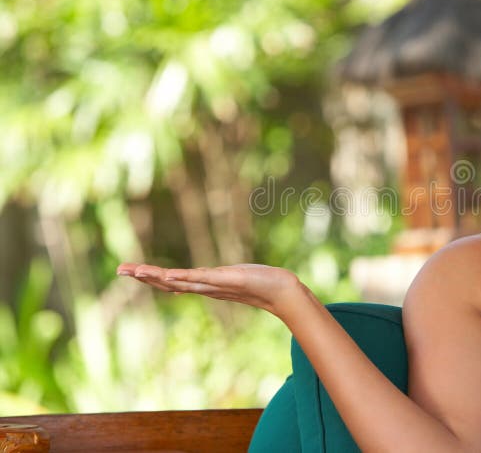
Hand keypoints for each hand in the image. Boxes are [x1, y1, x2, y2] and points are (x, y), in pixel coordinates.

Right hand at [116, 262, 301, 316]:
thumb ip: (219, 278)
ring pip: (179, 281)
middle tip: (120, 270)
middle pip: (167, 283)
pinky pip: (200, 279)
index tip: (129, 270)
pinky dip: (182, 278)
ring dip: (156, 276)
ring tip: (135, 271)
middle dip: (143, 276)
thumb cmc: (259, 282)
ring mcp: (213, 285)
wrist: (280, 290)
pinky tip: (167, 275)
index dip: (149, 277)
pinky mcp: (225, 281)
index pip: (171, 281)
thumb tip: (211, 276)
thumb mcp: (233, 277)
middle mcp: (205, 287)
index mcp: (204, 285)